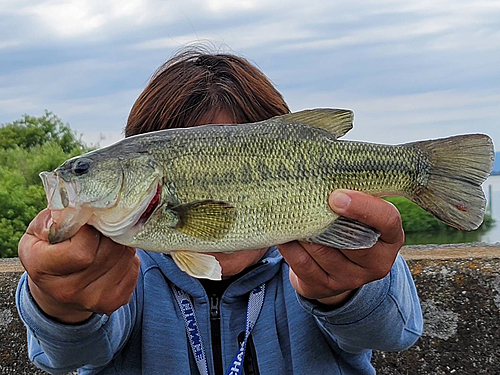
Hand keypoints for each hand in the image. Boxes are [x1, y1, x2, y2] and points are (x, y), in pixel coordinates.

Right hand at [18, 209, 139, 322]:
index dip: (91, 231)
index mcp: (42, 268)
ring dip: (121, 243)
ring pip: (125, 258)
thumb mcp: (41, 229)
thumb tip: (80, 208)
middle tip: (103, 226)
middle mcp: (66, 291)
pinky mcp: (113, 302)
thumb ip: (56, 217)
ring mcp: (92, 300)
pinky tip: (114, 255)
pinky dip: (129, 257)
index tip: (88, 222)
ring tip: (108, 239)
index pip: (82, 250)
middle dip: (111, 232)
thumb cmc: (49, 248)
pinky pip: (133, 268)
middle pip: (109, 252)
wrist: (55, 287)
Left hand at [278, 190, 403, 306]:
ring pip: (322, 250)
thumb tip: (328, 169)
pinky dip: (290, 246)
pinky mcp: (326, 287)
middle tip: (304, 197)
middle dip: (324, 217)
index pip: (387, 220)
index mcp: (390, 236)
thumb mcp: (360, 213)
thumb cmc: (349, 226)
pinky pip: (303, 264)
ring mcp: (351, 279)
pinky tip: (284, 232)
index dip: (363, 207)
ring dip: (303, 229)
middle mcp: (377, 262)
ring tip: (290, 211)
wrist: (335, 269)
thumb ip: (354, 195)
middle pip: (351, 238)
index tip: (336, 195)